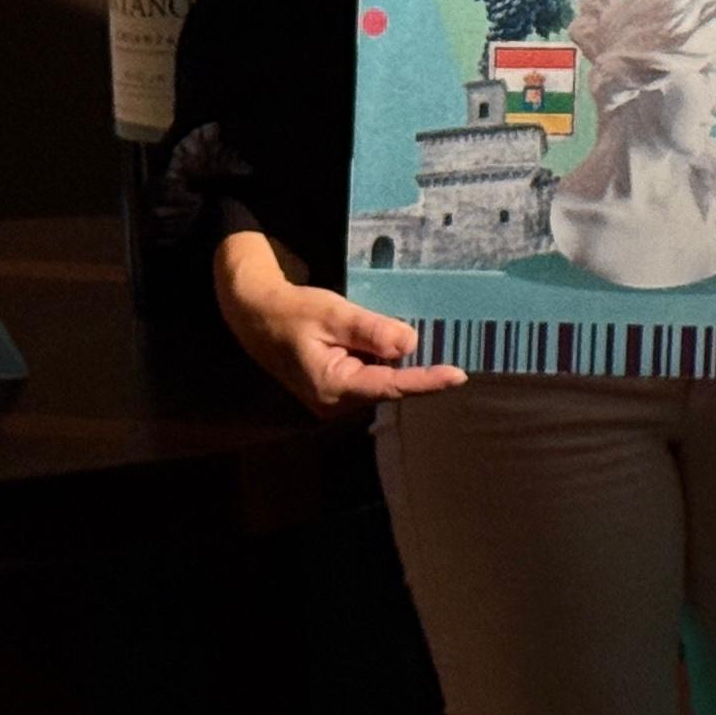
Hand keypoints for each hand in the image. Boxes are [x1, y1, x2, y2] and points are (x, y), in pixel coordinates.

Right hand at [214, 230, 467, 417]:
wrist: (257, 315)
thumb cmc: (292, 312)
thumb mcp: (334, 314)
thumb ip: (371, 330)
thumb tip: (410, 344)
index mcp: (333, 388)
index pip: (391, 387)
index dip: (427, 381)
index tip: (458, 375)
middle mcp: (335, 402)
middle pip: (390, 387)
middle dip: (418, 372)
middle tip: (453, 355)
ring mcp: (335, 399)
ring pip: (382, 381)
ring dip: (400, 364)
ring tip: (424, 346)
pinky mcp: (337, 388)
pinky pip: (371, 376)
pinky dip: (385, 361)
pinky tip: (394, 342)